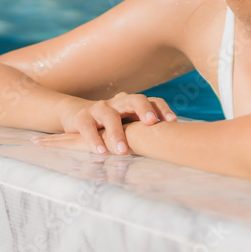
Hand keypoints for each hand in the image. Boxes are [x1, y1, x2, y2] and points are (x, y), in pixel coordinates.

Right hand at [29, 93, 176, 154]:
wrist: (76, 114)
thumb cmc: (111, 123)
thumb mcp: (129, 124)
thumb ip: (145, 131)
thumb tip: (174, 147)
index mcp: (133, 103)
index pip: (153, 101)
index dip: (163, 109)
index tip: (173, 122)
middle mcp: (119, 102)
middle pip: (134, 99)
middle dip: (144, 109)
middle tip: (151, 123)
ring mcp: (100, 108)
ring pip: (110, 116)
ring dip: (117, 133)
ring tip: (123, 151)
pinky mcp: (82, 118)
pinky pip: (88, 128)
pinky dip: (94, 140)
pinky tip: (100, 152)